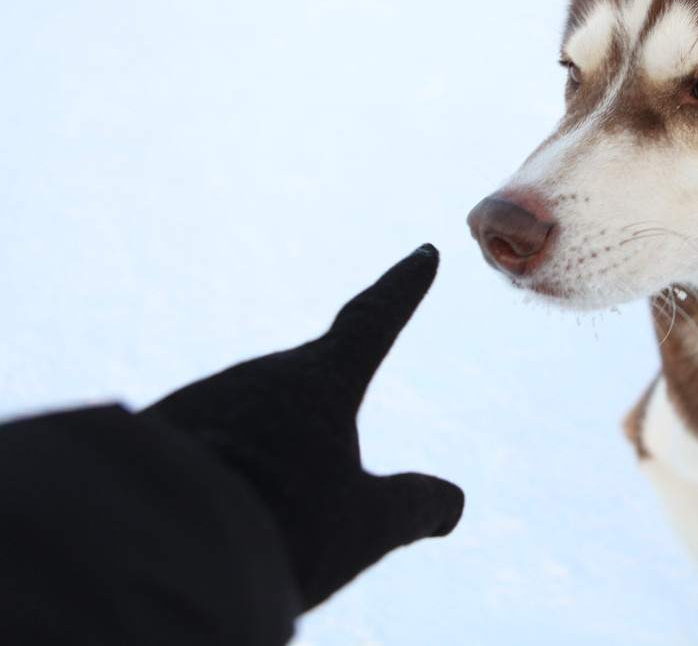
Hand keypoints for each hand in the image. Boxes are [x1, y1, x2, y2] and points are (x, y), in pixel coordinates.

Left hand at [143, 244, 462, 609]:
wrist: (151, 540)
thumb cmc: (280, 522)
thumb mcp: (365, 524)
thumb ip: (413, 507)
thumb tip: (451, 505)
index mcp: (321, 379)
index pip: (374, 319)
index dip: (403, 288)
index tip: (424, 252)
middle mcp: (258, 376)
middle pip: (307, 398)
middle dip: (319, 433)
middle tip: (314, 496)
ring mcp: (201, 401)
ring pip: (251, 435)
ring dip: (264, 475)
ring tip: (258, 530)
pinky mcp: (153, 436)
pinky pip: (205, 457)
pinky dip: (222, 488)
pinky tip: (209, 528)